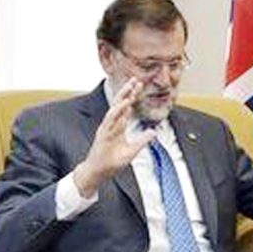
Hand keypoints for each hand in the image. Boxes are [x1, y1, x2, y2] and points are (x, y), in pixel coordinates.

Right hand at [74, 78, 155, 196]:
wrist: (99, 171)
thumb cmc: (112, 161)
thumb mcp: (133, 150)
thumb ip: (143, 140)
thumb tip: (154, 132)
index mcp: (118, 127)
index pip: (127, 108)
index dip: (132, 97)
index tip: (139, 86)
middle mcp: (112, 125)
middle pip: (121, 104)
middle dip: (128, 91)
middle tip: (136, 79)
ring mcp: (107, 128)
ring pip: (116, 108)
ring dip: (123, 97)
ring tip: (131, 86)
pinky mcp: (103, 133)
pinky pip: (111, 119)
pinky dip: (118, 110)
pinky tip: (125, 103)